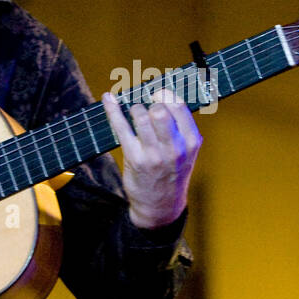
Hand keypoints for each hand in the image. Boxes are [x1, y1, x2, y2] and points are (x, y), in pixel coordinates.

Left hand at [100, 88, 201, 228]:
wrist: (161, 206)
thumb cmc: (172, 173)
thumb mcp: (187, 152)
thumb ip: (181, 127)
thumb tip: (164, 95)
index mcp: (191, 142)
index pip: (179, 106)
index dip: (166, 95)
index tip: (158, 92)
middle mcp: (175, 147)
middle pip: (160, 110)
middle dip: (150, 102)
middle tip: (146, 105)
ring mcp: (154, 154)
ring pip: (140, 116)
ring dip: (134, 109)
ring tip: (135, 113)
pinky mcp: (134, 158)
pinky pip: (121, 127)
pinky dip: (112, 110)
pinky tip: (108, 99)